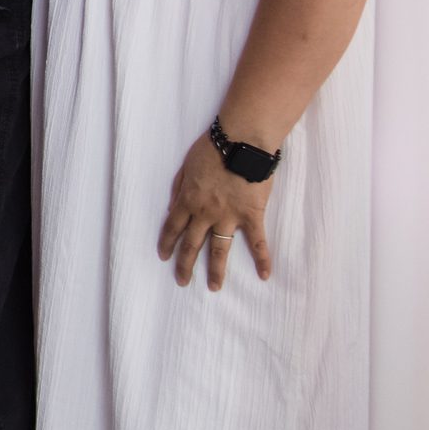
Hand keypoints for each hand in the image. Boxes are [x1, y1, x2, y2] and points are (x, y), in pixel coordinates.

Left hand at [157, 136, 275, 290]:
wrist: (240, 142)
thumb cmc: (211, 149)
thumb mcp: (185, 166)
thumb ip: (178, 188)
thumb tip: (172, 208)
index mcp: (187, 200)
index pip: (173, 227)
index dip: (167, 243)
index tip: (164, 256)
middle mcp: (205, 213)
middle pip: (192, 244)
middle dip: (185, 264)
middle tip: (182, 281)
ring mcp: (228, 216)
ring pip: (220, 249)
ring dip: (216, 270)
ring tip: (214, 287)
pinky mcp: (252, 215)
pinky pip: (257, 242)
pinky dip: (263, 259)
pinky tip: (265, 275)